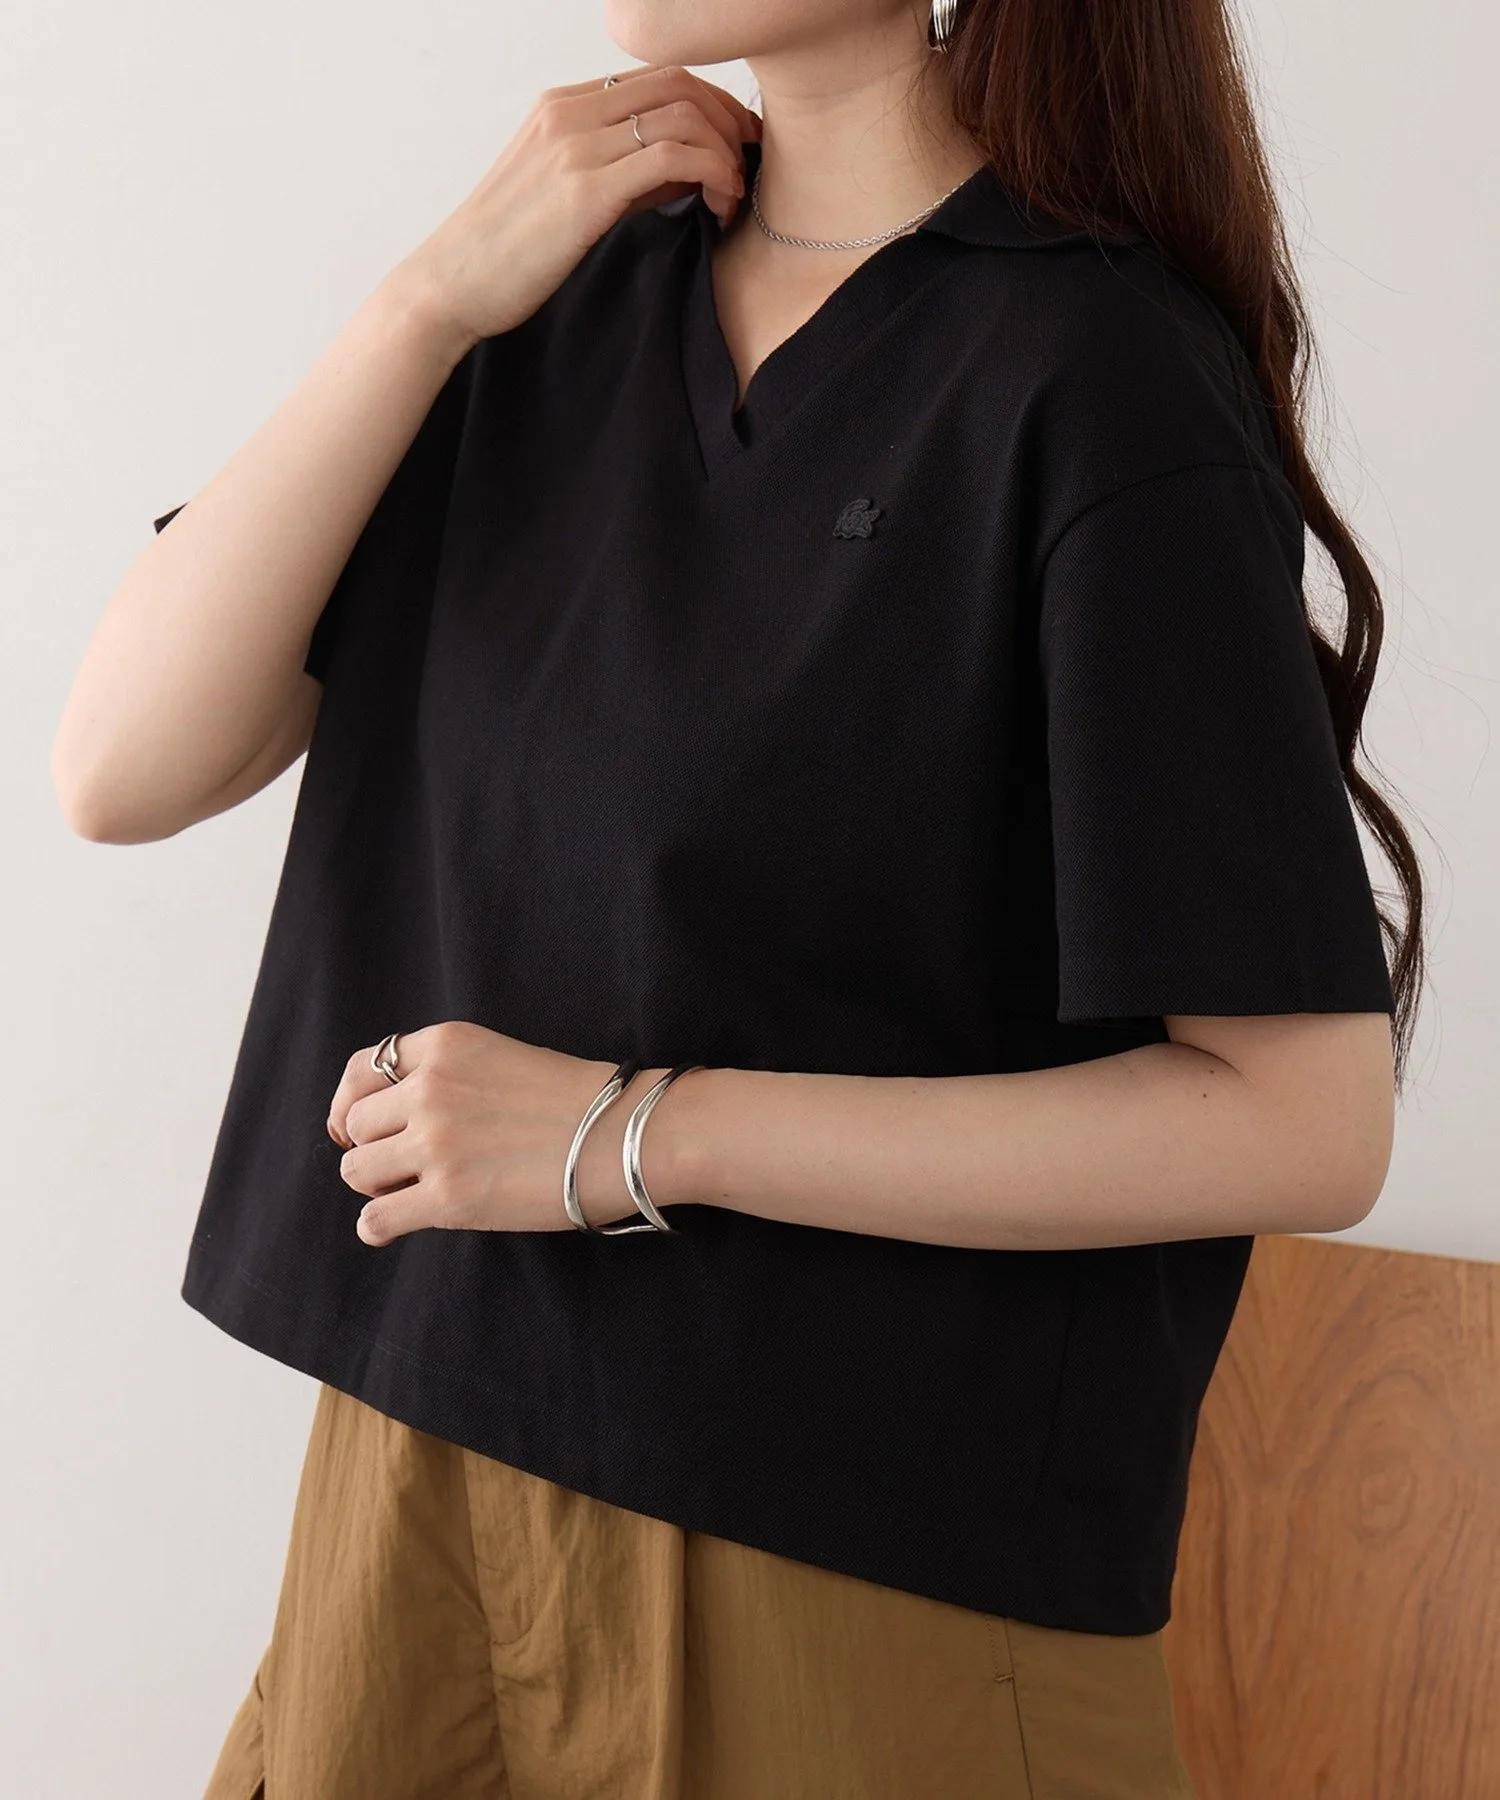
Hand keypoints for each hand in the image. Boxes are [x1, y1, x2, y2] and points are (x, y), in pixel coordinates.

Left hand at [326, 1020, 659, 1242]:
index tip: (355, 1128)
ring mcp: (435, 1144)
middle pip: (357, 1126)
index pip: (364, 1069)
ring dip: (378, 1185)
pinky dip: (377, 1226)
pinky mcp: (447, 1198)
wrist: (624, 1135)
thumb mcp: (501, 1057)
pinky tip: (390, 1227)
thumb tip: (392, 1120)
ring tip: (408, 1193)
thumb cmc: (578, 1101)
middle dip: (374, 1148)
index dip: (351, 1103)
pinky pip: (376, 1218)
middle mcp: (430, 1089)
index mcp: (445, 1046)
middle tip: (403, 1167)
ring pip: (358, 1171)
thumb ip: (447, 1076)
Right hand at [388, 64, 761, 351]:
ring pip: (682, 112)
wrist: (452, 285)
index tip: (737, 142)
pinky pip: (672, 155)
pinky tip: (719, 205)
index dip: (710, 103)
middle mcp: (569, 112)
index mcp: (561, 106)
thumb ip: (620, 175)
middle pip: (677, 81)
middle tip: (752, 162)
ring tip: (734, 195)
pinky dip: (712, 173)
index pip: (656, 77)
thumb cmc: (507, 254)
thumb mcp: (565, 198)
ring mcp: (576, 145)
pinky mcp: (585, 189)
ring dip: (725, 149)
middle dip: (729, 117)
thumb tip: (679, 172)